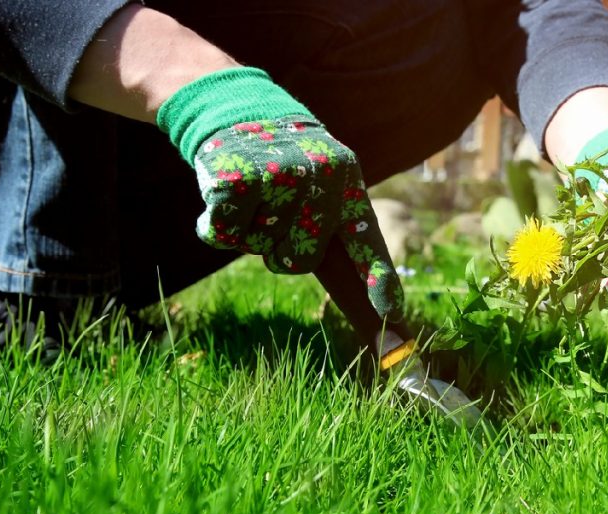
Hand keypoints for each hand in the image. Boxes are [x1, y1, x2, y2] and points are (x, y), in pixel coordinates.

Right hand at [158, 68, 403, 320]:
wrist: (236, 106)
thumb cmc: (283, 160)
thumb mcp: (321, 178)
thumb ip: (335, 226)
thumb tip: (366, 300)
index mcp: (346, 180)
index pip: (365, 239)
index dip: (378, 278)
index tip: (392, 313)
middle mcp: (319, 177)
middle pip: (301, 260)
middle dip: (281, 251)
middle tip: (272, 214)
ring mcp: (279, 176)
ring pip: (260, 247)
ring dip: (248, 231)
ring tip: (251, 192)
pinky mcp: (238, 180)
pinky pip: (226, 235)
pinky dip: (216, 226)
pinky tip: (224, 191)